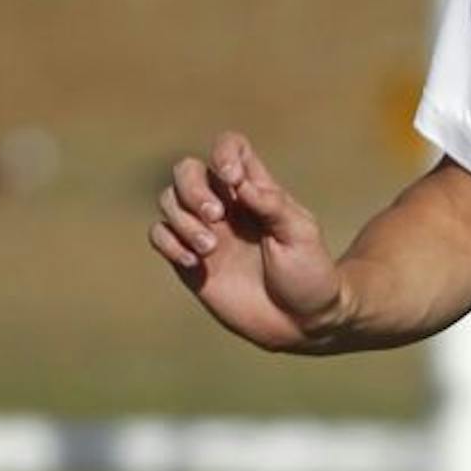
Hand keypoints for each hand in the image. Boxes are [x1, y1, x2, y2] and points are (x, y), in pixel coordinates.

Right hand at [149, 133, 345, 350]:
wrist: (303, 323)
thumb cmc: (310, 274)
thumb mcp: (301, 234)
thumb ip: (271, 204)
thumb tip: (238, 182)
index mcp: (256, 190)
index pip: (230, 148)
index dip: (224, 153)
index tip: (234, 180)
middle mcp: (226, 206)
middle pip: (187, 170)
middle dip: (193, 188)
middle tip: (216, 217)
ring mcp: (205, 232)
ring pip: (168, 201)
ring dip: (182, 219)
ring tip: (210, 249)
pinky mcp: (190, 262)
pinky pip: (160, 236)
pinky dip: (168, 242)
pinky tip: (193, 262)